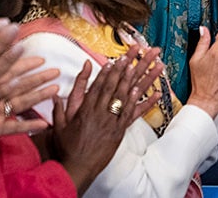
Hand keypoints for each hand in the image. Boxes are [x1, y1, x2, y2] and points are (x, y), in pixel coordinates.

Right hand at [54, 46, 162, 192]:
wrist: (77, 167)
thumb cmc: (67, 145)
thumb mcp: (60, 122)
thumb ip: (62, 104)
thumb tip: (60, 88)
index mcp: (87, 108)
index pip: (101, 84)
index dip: (112, 69)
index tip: (121, 56)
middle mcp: (102, 111)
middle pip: (119, 84)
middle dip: (131, 64)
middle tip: (142, 49)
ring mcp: (113, 120)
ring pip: (131, 95)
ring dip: (145, 78)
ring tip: (156, 63)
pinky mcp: (121, 130)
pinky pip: (136, 114)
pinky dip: (146, 102)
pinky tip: (157, 92)